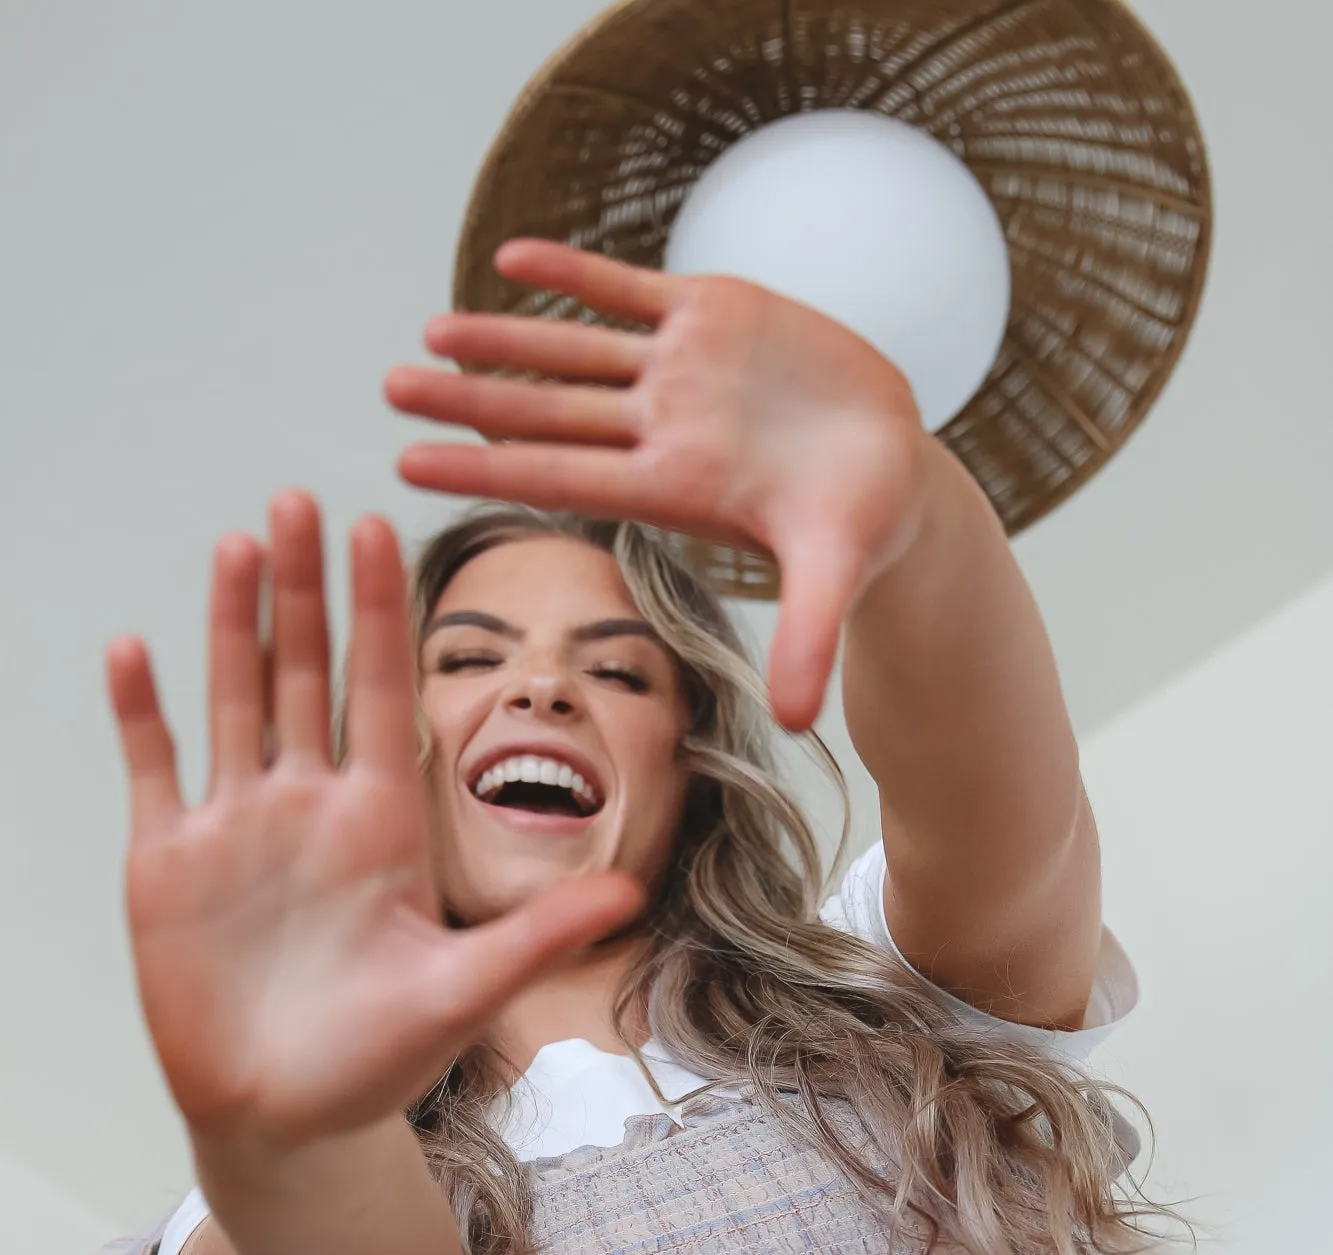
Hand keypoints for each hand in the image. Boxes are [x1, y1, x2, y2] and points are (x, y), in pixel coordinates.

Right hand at [107, 492, 640, 1149]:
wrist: (289, 1116)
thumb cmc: (379, 1059)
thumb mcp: (466, 992)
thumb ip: (536, 935)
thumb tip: (630, 895)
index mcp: (383, 822)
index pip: (381, 694)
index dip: (376, 614)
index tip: (380, 531)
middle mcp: (311, 808)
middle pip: (304, 675)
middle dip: (302, 591)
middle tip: (298, 502)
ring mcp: (237, 829)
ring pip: (234, 701)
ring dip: (232, 627)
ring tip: (238, 545)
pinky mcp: (169, 865)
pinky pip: (154, 770)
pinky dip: (142, 714)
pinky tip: (134, 649)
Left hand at [383, 240, 927, 731]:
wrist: (893, 463)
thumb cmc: (864, 521)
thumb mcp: (838, 572)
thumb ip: (810, 637)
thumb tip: (800, 722)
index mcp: (676, 484)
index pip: (559, 476)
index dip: (484, 467)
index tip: (409, 463)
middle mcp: (663, 427)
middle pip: (545, 413)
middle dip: (467, 400)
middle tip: (390, 390)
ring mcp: (682, 368)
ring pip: (572, 350)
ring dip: (502, 339)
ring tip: (429, 332)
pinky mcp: (713, 312)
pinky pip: (628, 288)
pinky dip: (573, 274)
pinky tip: (511, 258)